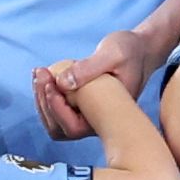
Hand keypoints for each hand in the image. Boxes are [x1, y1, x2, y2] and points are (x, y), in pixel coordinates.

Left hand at [35, 31, 155, 140]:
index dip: (56, 108)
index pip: (72, 127)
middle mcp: (98, 123)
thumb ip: (89, 68)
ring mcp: (89, 117)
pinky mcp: (83, 108)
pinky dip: (46, 95)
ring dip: (41, 99)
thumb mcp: (112, 54)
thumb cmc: (130, 52)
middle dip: (44, 102)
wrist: (140, 51)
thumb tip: (62, 83)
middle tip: (40, 72)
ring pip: (54, 122)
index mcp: (109, 117)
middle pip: (59, 129)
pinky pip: (58, 111)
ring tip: (39, 73)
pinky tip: (44, 75)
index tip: (49, 83)